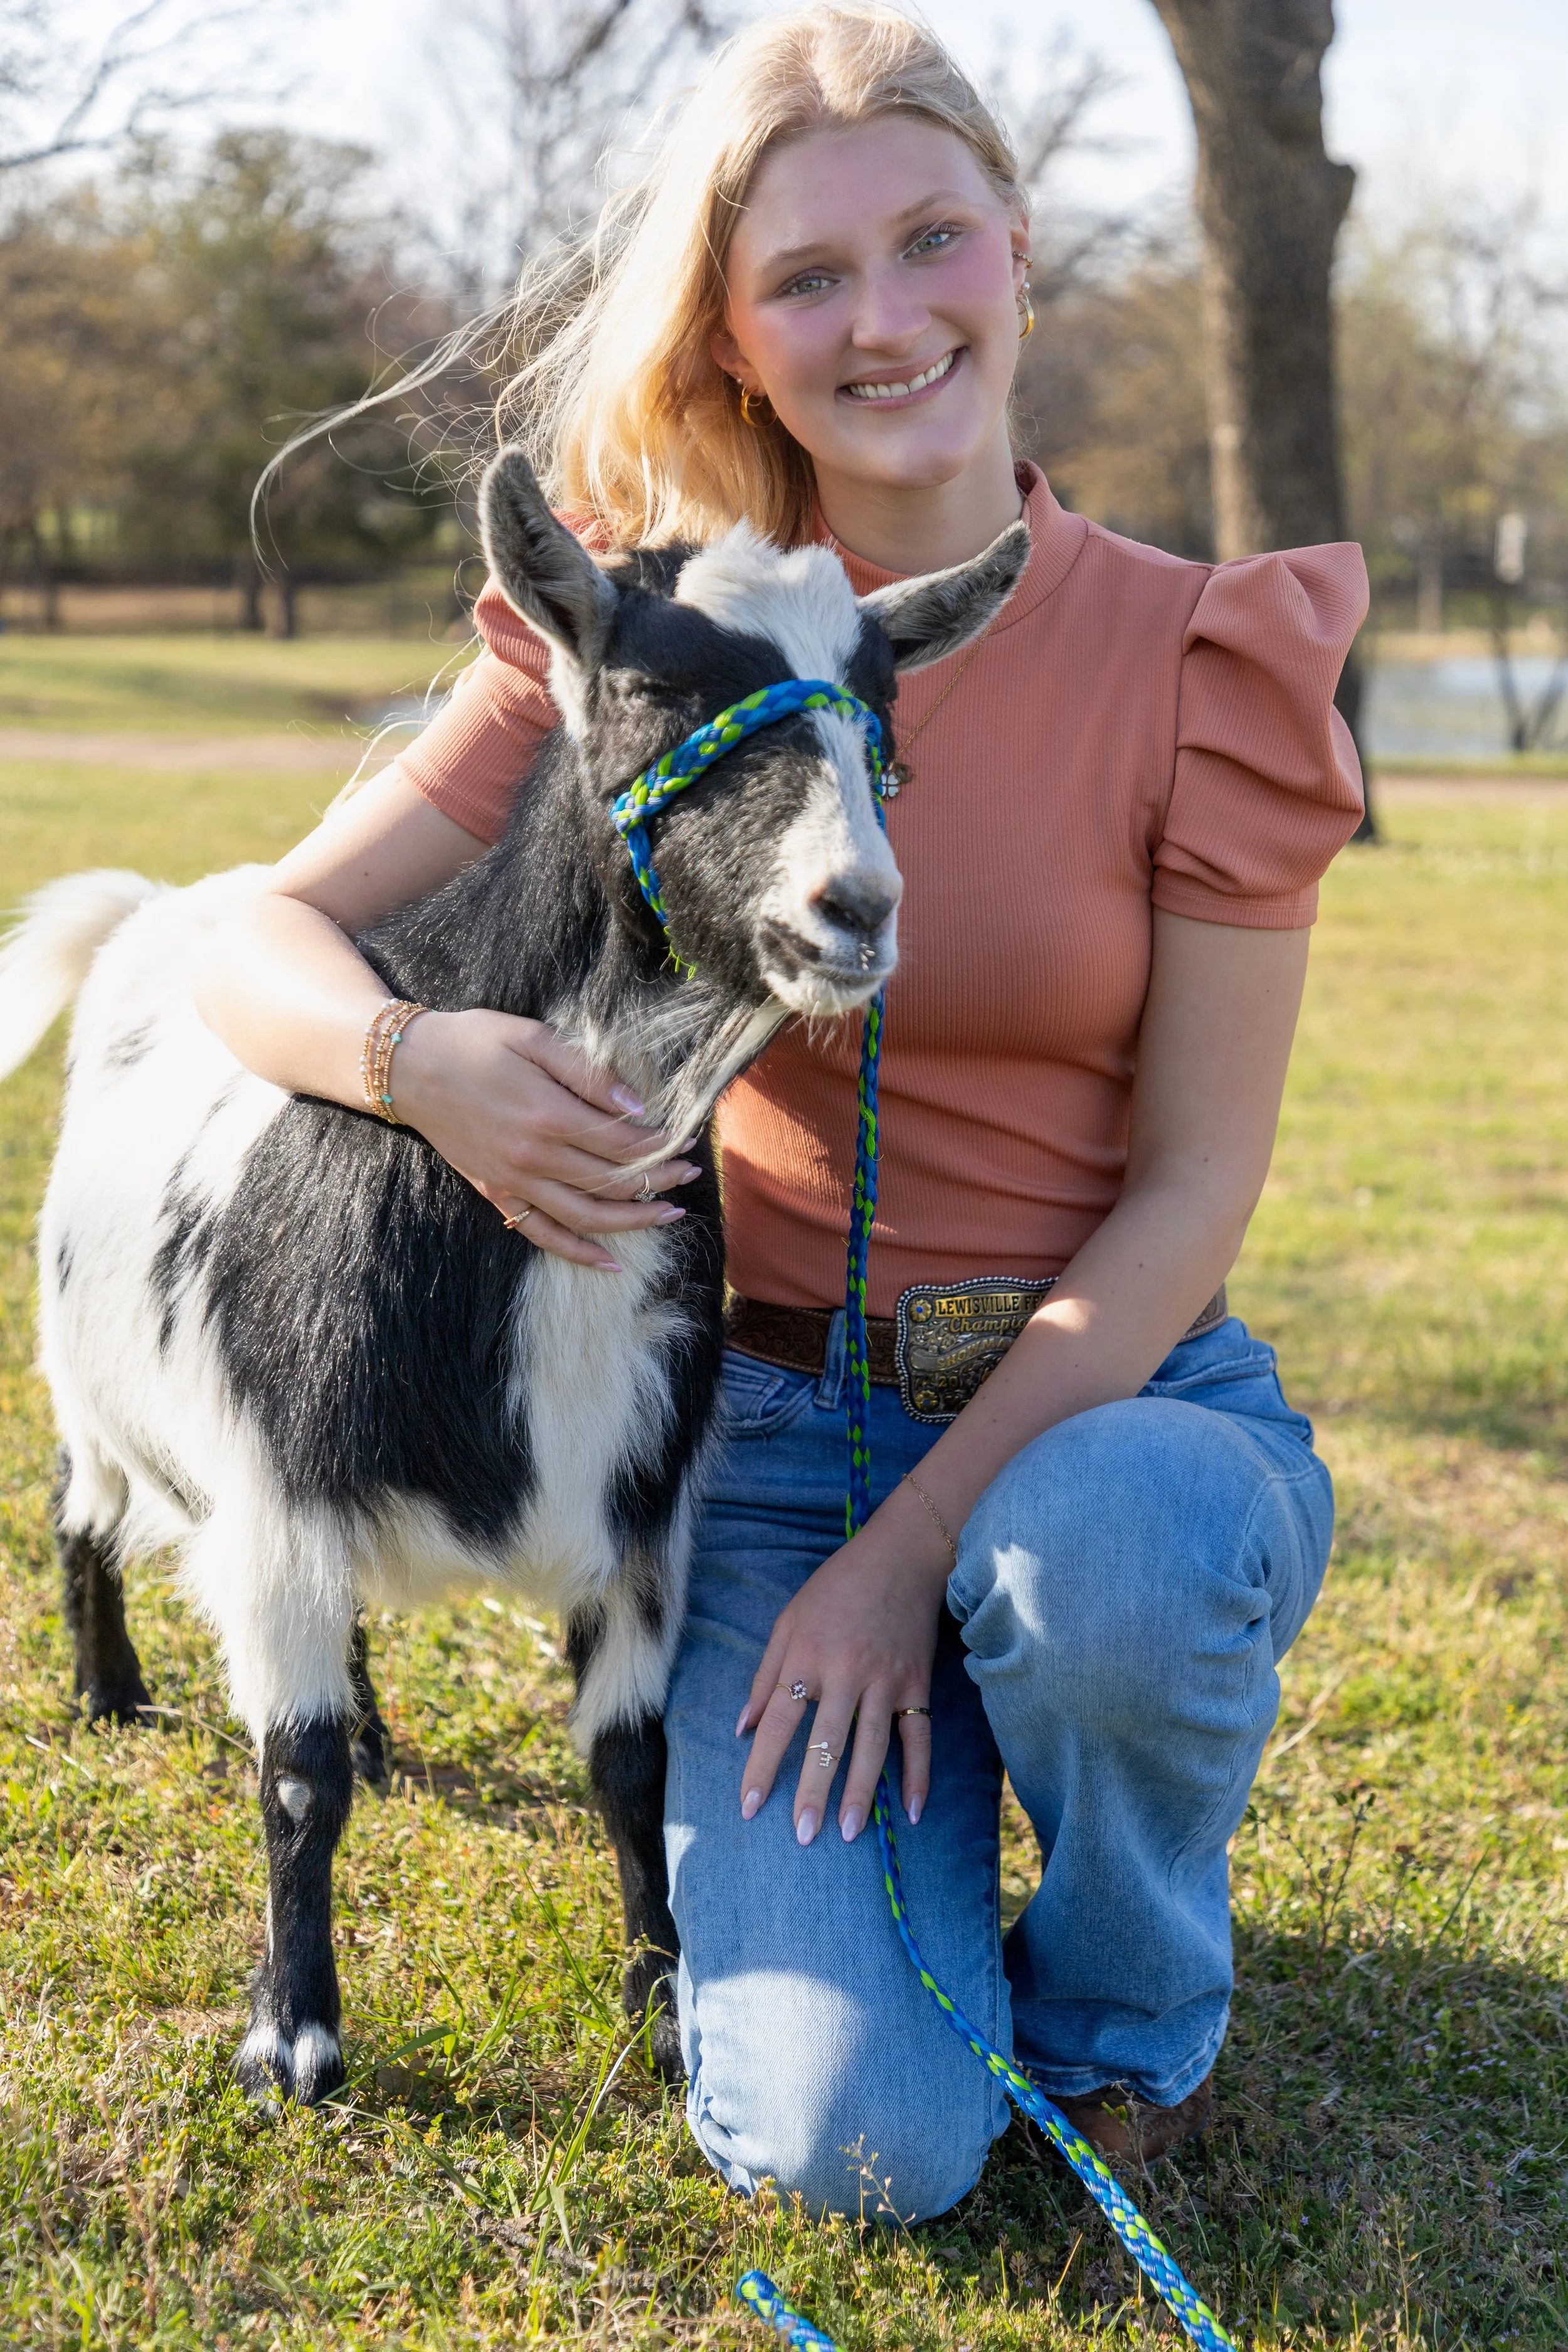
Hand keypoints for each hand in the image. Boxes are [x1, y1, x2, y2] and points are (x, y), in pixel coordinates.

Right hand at [389, 1008, 698, 1269]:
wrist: (409, 1068)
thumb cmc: (474, 1042)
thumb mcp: (533, 1037)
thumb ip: (587, 1072)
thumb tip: (636, 1106)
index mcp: (548, 1113)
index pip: (622, 1142)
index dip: (661, 1145)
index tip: (686, 1140)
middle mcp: (534, 1156)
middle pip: (613, 1181)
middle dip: (660, 1180)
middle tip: (691, 1175)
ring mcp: (515, 1182)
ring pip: (587, 1217)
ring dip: (634, 1220)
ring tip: (670, 1215)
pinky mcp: (497, 1194)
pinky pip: (543, 1235)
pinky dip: (578, 1253)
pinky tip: (611, 1261)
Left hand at [735, 1487, 953, 1845]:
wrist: (901, 1556)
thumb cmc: (836, 1588)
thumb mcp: (788, 1621)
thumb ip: (765, 1676)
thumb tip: (743, 1728)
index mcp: (806, 1656)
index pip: (778, 1722)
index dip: (762, 1766)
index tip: (750, 1807)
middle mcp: (846, 1672)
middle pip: (826, 1742)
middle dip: (813, 1792)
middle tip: (803, 1836)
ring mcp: (886, 1679)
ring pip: (872, 1745)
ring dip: (860, 1792)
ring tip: (847, 1833)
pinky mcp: (917, 1683)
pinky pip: (919, 1736)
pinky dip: (918, 1774)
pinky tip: (913, 1811)